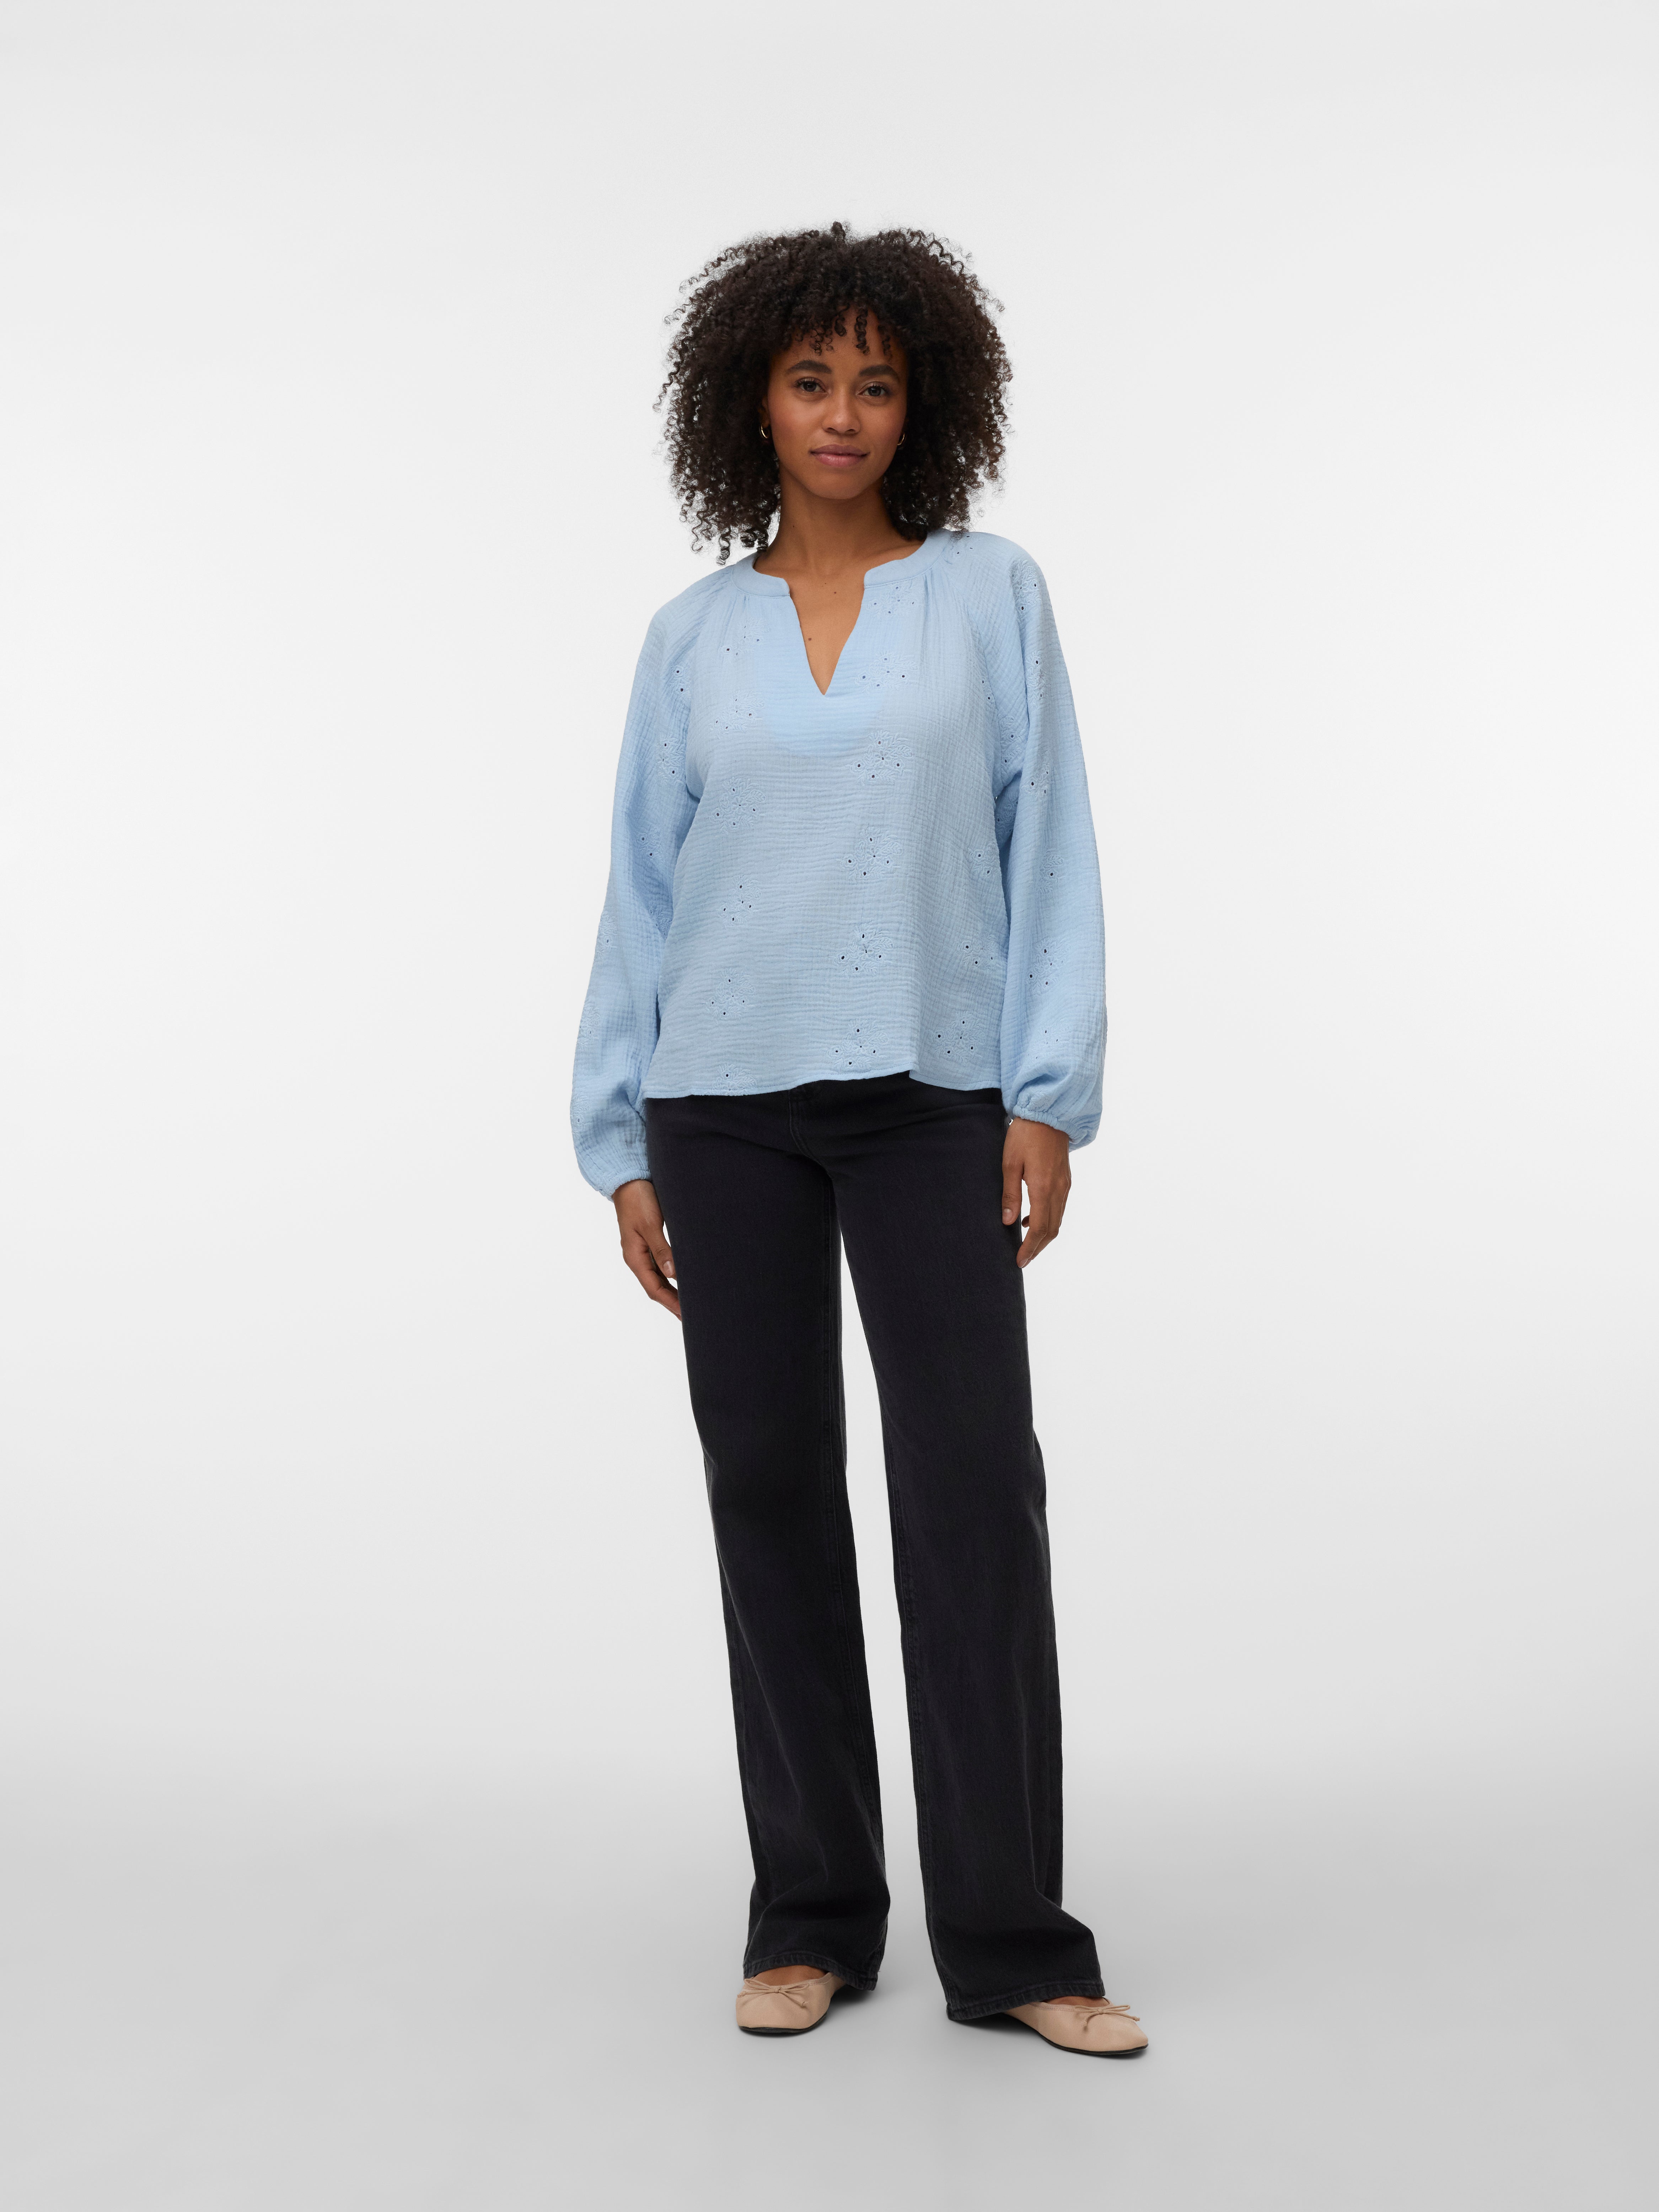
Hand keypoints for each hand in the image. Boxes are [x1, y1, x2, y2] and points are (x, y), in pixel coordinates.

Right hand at [612, 1178, 679, 1317]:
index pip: (654, 1288)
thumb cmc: (638, 1199)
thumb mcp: (650, 1224)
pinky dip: (673, 1276)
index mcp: (635, 1257)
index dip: (671, 1303)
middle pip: (657, 1287)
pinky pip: (662, 1265)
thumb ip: (662, 1249)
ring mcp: (643, 1250)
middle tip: (693, 1316)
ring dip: (674, 1291)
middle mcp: (638, 1257)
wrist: (629, 1179)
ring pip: (660, 1278)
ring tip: (691, 1303)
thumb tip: (673, 1274)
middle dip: (674, 1303)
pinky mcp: (650, 1241)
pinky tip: (684, 1279)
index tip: (686, 1316)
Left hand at [1001, 1117, 1071, 1267]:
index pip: (1040, 1228)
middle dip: (1038, 1248)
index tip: (1020, 1261)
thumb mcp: (1010, 1163)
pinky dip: (1048, 1220)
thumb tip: (1008, 1221)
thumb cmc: (1025, 1135)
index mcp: (1043, 1187)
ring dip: (1044, 1236)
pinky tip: (1032, 1220)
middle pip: (1052, 1229)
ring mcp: (1064, 1185)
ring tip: (1028, 1245)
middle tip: (1023, 1260)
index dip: (1030, 1247)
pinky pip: (1059, 1208)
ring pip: (1058, 1220)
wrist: (1049, 1113)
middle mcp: (1058, 1190)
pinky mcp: (1065, 1179)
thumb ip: (1010, 1194)